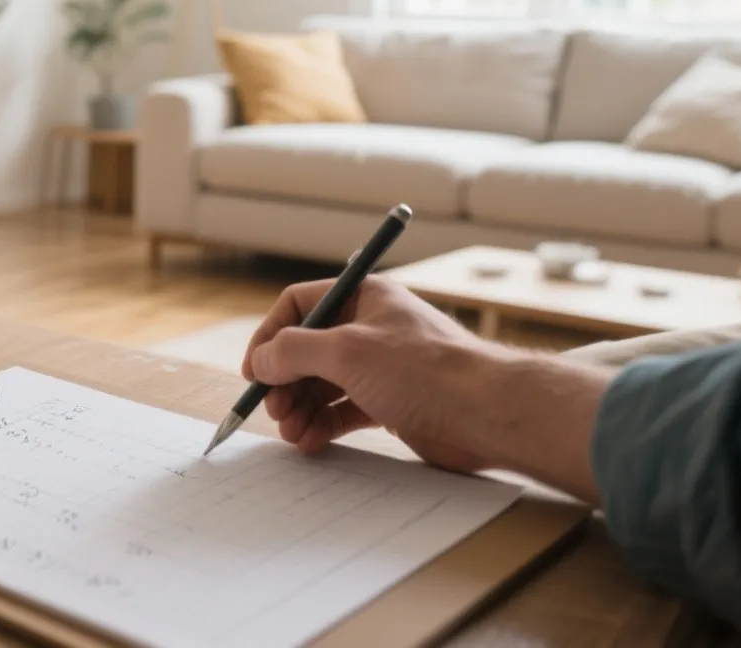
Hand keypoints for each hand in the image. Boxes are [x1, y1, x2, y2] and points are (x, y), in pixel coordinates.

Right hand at [242, 275, 494, 473]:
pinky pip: (345, 410)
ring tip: (292, 433)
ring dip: (301, 408)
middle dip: (284, 382)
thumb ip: (294, 352)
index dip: (271, 335)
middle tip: (273, 410)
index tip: (254, 370)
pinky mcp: (392, 402)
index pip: (299, 305)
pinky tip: (311, 442)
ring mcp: (382, 367)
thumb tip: (263, 361)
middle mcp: (370, 328)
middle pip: (308, 350)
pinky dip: (324, 425)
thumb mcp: (346, 351)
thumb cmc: (424, 371)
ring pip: (324, 384)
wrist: (485, 413)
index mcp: (362, 297)